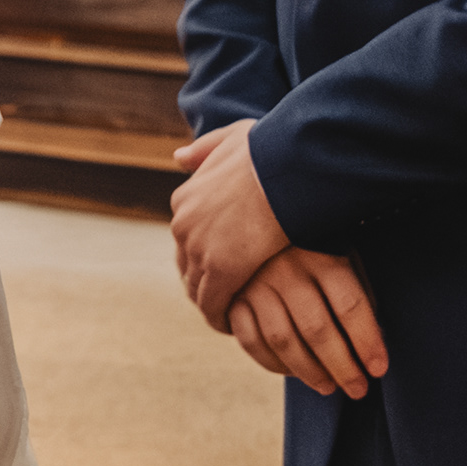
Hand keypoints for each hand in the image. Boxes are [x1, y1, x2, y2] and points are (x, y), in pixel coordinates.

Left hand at [168, 120, 290, 322]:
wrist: (288, 166)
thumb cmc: (270, 150)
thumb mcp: (232, 138)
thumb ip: (205, 148)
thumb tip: (179, 158)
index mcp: (185, 198)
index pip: (186, 236)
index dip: (202, 253)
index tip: (218, 265)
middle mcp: (184, 225)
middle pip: (187, 264)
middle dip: (202, 281)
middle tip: (221, 299)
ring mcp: (200, 250)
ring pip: (198, 288)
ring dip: (212, 303)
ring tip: (230, 317)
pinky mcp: (222, 271)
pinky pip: (214, 305)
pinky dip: (221, 318)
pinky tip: (235, 327)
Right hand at [223, 246, 389, 401]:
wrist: (251, 217)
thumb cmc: (312, 241)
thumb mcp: (340, 249)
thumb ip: (356, 288)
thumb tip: (375, 339)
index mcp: (321, 253)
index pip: (350, 305)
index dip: (367, 341)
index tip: (379, 368)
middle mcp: (286, 267)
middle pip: (317, 329)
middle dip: (342, 367)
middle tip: (358, 389)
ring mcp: (254, 282)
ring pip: (282, 340)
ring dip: (308, 371)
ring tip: (329, 387)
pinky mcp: (231, 296)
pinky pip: (250, 340)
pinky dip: (272, 363)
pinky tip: (292, 372)